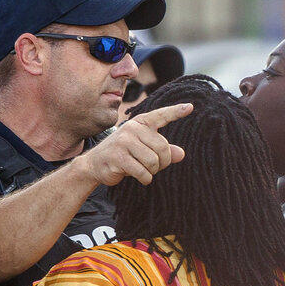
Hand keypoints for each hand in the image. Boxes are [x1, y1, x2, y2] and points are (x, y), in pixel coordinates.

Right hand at [77, 103, 192, 185]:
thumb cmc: (123, 156)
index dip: (176, 112)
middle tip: (155, 167)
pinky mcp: (118, 157)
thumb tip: (181, 154)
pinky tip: (141, 178)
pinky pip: (143, 172)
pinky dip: (146, 178)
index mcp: (139, 123)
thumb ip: (163, 150)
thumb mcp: (143, 150)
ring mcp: (124, 142)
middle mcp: (132, 129)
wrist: (94, 165)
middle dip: (163, 162)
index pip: (160, 116)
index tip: (190, 107)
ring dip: (153, 171)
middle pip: (162, 147)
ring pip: (153, 161)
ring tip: (145, 171)